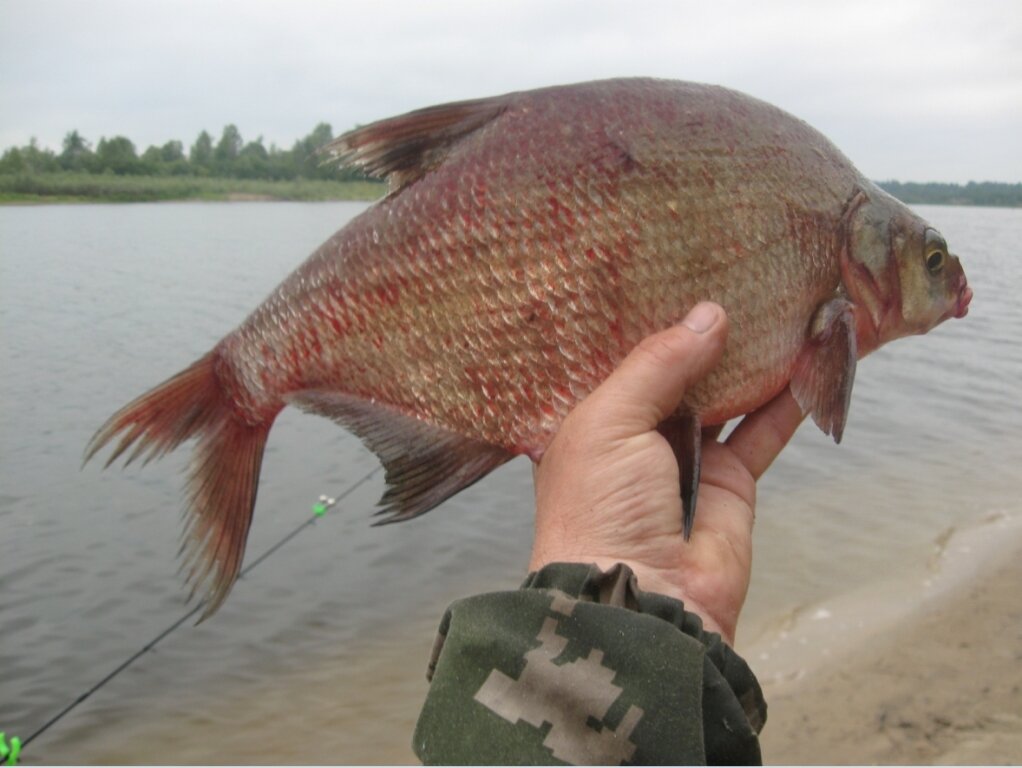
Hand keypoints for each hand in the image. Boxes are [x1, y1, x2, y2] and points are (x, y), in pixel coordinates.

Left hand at [530, 302, 803, 644]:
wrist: (639, 599)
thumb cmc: (598, 509)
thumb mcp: (609, 421)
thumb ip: (658, 363)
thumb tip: (708, 316)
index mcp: (590, 417)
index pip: (620, 355)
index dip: (647, 318)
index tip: (674, 270)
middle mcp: (638, 433)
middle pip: (681, 370)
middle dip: (707, 331)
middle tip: (739, 275)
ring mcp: (688, 456)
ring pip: (729, 393)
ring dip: (757, 356)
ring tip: (785, 304)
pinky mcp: (733, 481)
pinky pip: (765, 429)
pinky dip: (789, 397)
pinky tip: (811, 356)